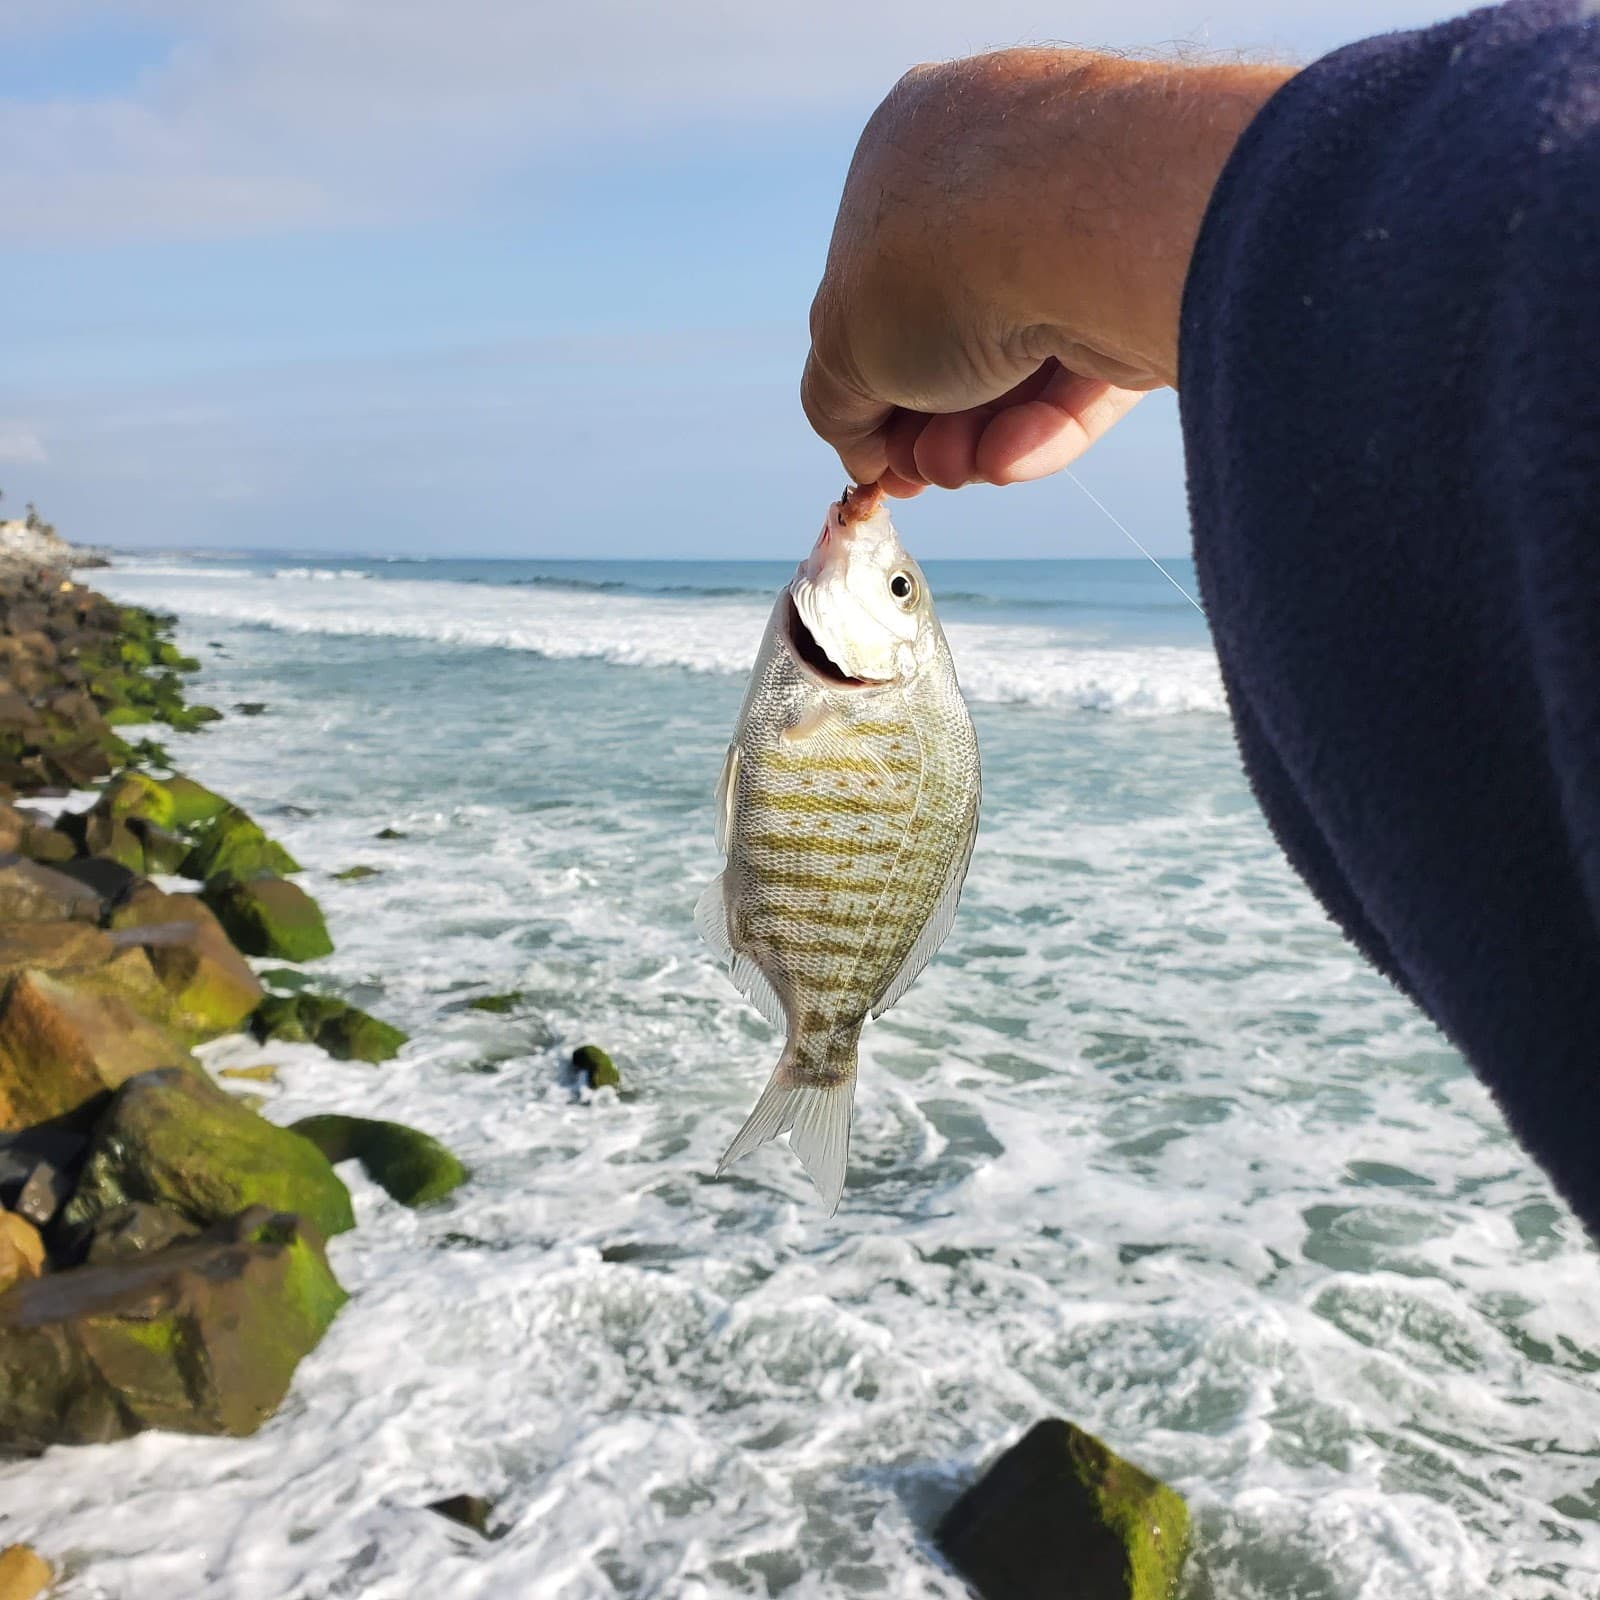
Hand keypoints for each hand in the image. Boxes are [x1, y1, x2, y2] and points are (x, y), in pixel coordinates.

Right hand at [801, 50, 1292, 494]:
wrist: (1083, 230)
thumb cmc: (939, 263)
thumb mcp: (842, 342)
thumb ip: (838, 400)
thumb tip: (862, 450)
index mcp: (911, 149)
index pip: (882, 288)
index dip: (874, 386)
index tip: (878, 454)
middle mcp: (1001, 170)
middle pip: (954, 338)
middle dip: (932, 424)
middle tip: (921, 470)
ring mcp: (1084, 224)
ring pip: (1024, 365)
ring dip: (982, 437)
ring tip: (963, 467)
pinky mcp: (1149, 284)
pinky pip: (1088, 372)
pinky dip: (1046, 428)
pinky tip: (1012, 458)